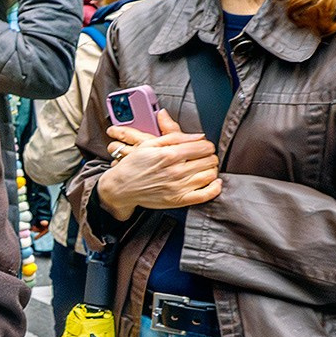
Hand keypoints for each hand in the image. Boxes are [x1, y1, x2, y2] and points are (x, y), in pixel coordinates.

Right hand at [95, 110, 220, 219]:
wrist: (120, 187)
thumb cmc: (133, 166)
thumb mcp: (149, 144)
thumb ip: (175, 137)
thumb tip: (198, 136)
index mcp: (170, 154)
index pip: (204, 146)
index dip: (205, 144)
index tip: (201, 146)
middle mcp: (176, 171)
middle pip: (210, 160)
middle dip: (208, 156)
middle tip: (201, 157)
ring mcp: (178, 187)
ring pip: (211, 174)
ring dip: (210, 169)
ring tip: (202, 168)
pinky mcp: (179, 200)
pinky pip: (205, 195)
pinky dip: (214, 188)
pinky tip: (212, 182)